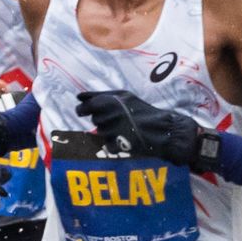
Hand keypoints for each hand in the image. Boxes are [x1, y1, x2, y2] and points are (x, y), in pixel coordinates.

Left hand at [78, 87, 206, 171]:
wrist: (163, 130)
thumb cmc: (143, 111)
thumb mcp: (124, 97)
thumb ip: (100, 95)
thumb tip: (78, 97)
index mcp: (111, 100)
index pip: (87, 106)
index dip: (83, 109)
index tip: (82, 111)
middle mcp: (110, 113)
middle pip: (95, 119)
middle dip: (103, 120)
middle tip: (119, 119)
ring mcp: (112, 129)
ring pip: (101, 132)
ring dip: (109, 131)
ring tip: (125, 128)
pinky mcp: (117, 144)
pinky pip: (107, 144)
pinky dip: (115, 143)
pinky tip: (126, 138)